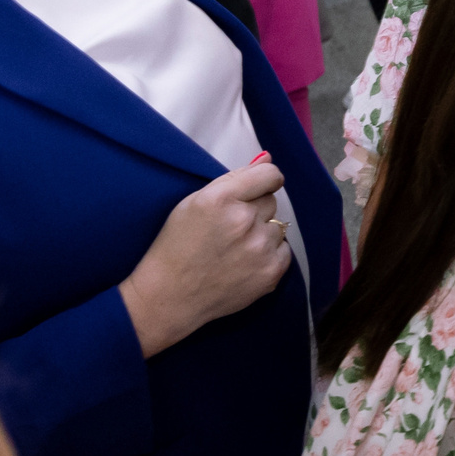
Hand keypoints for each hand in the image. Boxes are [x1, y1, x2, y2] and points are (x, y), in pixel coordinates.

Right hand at [120, 159, 290, 355]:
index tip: (258, 188)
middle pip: (271, 200)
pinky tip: (244, 262)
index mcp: (221, 199)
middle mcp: (243, 221)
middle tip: (230, 228)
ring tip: (235, 248)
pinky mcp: (271, 273)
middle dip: (254, 210)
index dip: (264, 180)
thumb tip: (267, 159)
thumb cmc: (177, 246)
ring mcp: (259, 249)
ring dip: (262, 233)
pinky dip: (269, 254)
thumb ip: (234, 178)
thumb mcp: (194, 202)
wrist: (170, 296)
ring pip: (278, 226)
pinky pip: (284, 250)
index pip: (269, 175)